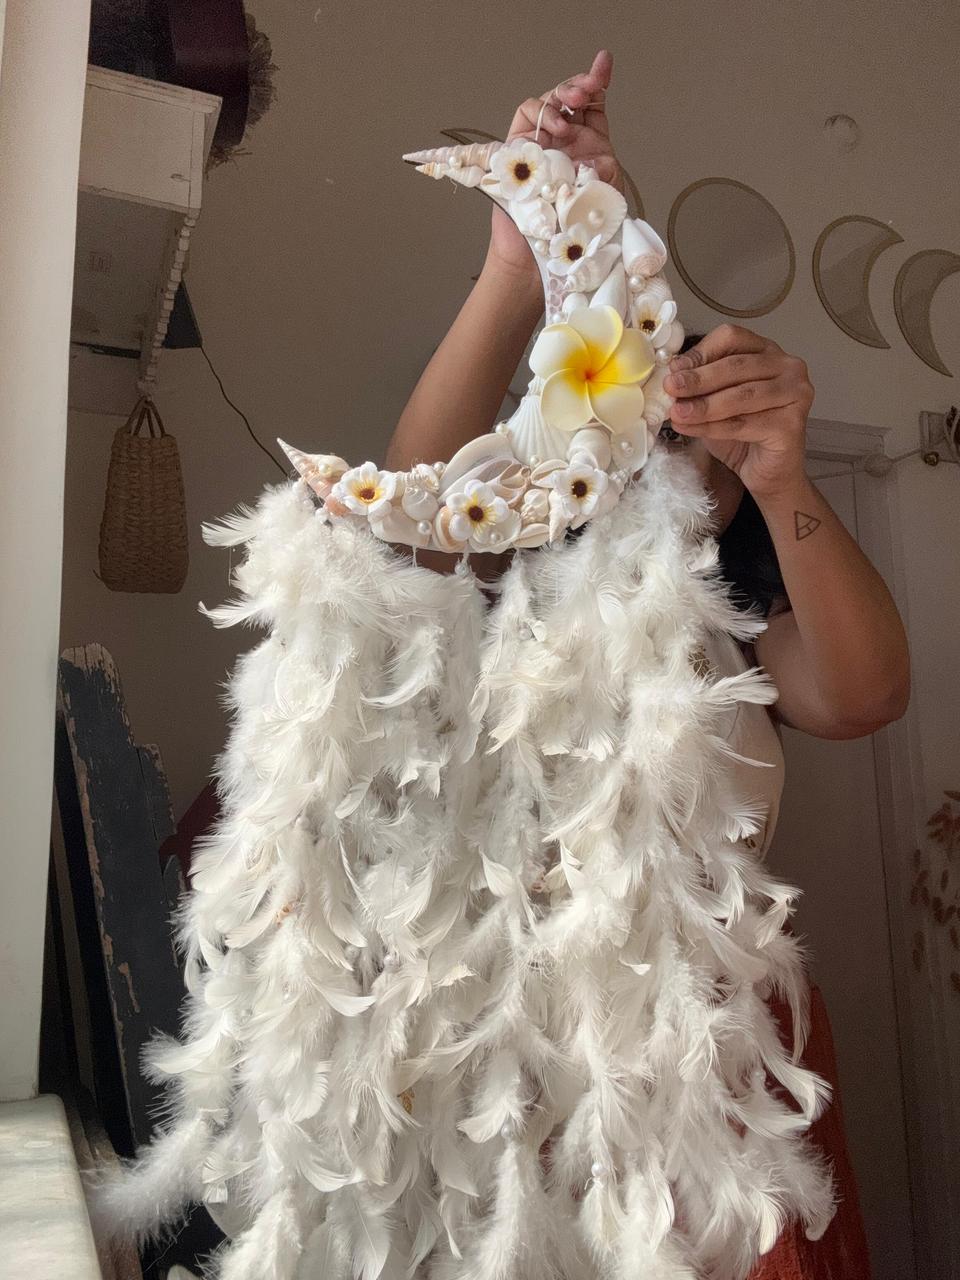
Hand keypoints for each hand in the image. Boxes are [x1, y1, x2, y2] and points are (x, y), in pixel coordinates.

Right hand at [487, 50, 619, 276]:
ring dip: (563, 95)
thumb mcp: (601, 197)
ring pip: (550, 100)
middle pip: (572, 97)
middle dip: (581, 84)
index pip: (594, 105)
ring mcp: (541, 141)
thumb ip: (605, 173)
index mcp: (588, 144)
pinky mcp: (518, 146)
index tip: (604, 64)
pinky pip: (527, 115)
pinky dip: (541, 112)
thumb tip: (600, 158)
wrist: (541, 251)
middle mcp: (565, 139)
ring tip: (573, 106)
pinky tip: (555, 128)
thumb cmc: (573, 229)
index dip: (599, 80)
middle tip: (588, 89)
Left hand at [662, 324, 814, 499]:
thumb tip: (670, 376)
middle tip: (671, 388)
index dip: (701, 352)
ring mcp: (796, 394)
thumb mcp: (715, 401)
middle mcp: (788, 367)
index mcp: (767, 352)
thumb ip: (700, 386)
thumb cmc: (744, 434)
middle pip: (736, 365)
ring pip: (741, 395)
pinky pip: (744, 423)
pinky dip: (713, 427)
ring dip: (703, 404)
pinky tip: (690, 428)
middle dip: (698, 378)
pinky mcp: (792, 424)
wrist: (768, 472)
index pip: (732, 338)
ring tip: (676, 412)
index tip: (674, 369)